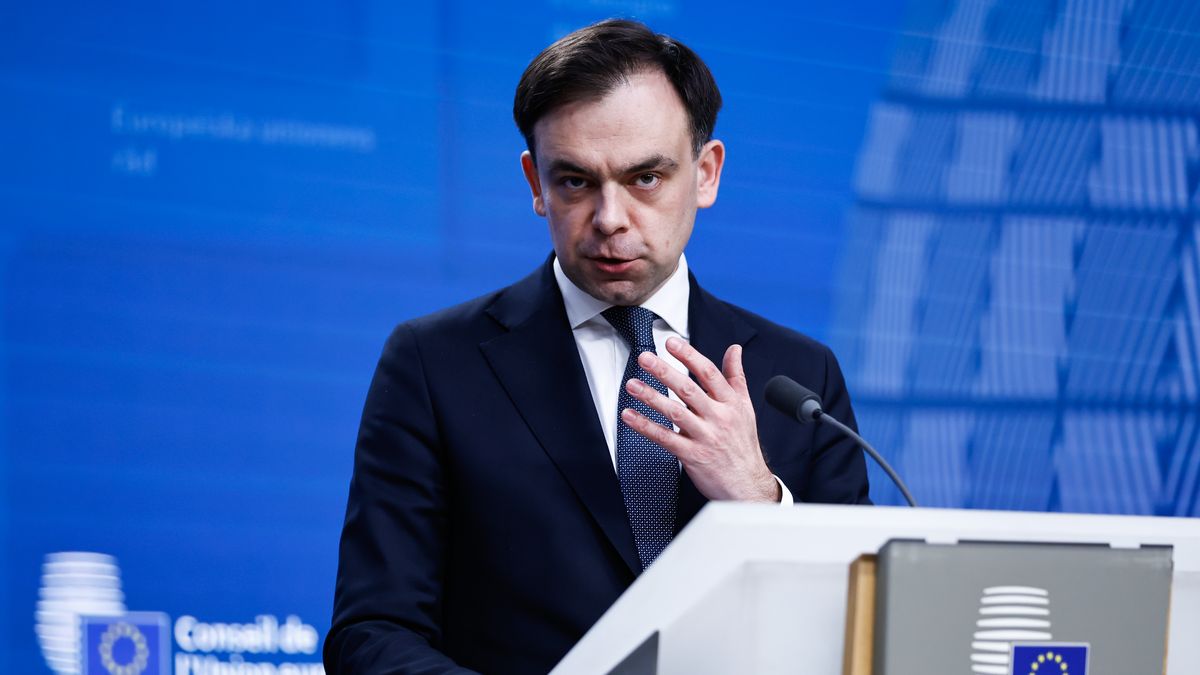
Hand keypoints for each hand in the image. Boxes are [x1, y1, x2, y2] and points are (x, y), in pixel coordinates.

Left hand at [621, 337, 780, 501]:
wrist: (748, 485)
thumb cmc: (743, 444)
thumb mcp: (745, 407)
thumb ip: (736, 376)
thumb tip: (734, 350)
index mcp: (731, 403)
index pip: (708, 373)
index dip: (689, 355)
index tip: (671, 343)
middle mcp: (718, 417)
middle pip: (689, 390)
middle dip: (665, 371)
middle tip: (645, 358)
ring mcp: (705, 437)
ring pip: (675, 412)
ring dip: (651, 397)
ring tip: (632, 384)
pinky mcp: (692, 456)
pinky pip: (665, 438)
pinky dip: (646, 427)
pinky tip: (630, 416)